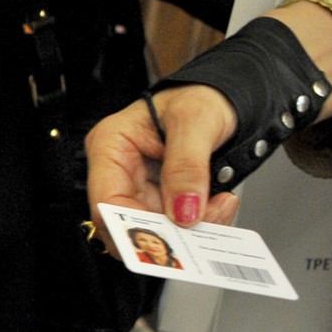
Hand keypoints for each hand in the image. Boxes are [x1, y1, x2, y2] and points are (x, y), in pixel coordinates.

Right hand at [85, 85, 241, 255]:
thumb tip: (183, 211)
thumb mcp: (196, 121)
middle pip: (127, 222)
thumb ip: (188, 166)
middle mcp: (119, 171)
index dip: (133, 225)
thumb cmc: (202, 96)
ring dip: (188, 230)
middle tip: (204, 226)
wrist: (225, 99)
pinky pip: (173, 225)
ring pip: (153, 230)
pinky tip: (218, 206)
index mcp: (110, 145)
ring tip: (220, 207)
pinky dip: (199, 224)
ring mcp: (140, 188)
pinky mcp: (161, 199)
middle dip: (167, 232)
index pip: (106, 200)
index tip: (169, 235)